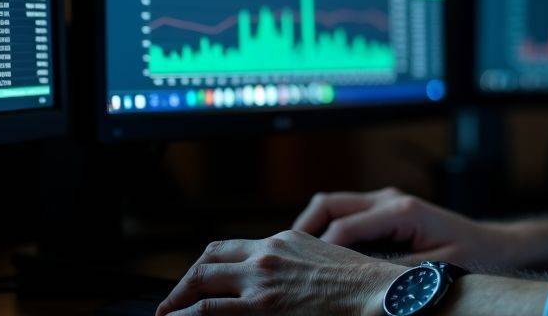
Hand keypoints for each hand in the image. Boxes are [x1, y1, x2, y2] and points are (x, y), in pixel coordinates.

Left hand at [156, 229, 404, 315]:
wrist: (379, 293)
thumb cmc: (361, 285)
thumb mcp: (324, 261)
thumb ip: (295, 266)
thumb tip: (280, 285)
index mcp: (285, 239)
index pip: (231, 247)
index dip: (207, 266)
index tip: (199, 282)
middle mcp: (269, 252)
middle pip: (209, 258)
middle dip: (185, 282)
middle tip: (174, 302)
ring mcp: (263, 277)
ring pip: (201, 280)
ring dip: (178, 298)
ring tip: (168, 315)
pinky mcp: (263, 305)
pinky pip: (208, 309)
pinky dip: (186, 315)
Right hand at [293, 187, 518, 268]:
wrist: (493, 245)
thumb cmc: (470, 256)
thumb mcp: (433, 270)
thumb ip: (394, 272)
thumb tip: (357, 282)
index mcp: (401, 210)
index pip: (343, 228)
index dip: (318, 252)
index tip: (303, 276)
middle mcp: (388, 198)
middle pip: (328, 205)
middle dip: (303, 231)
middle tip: (287, 262)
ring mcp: (385, 201)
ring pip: (332, 205)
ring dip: (312, 228)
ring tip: (299, 261)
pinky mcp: (384, 209)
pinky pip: (345, 214)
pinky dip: (327, 230)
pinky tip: (321, 258)